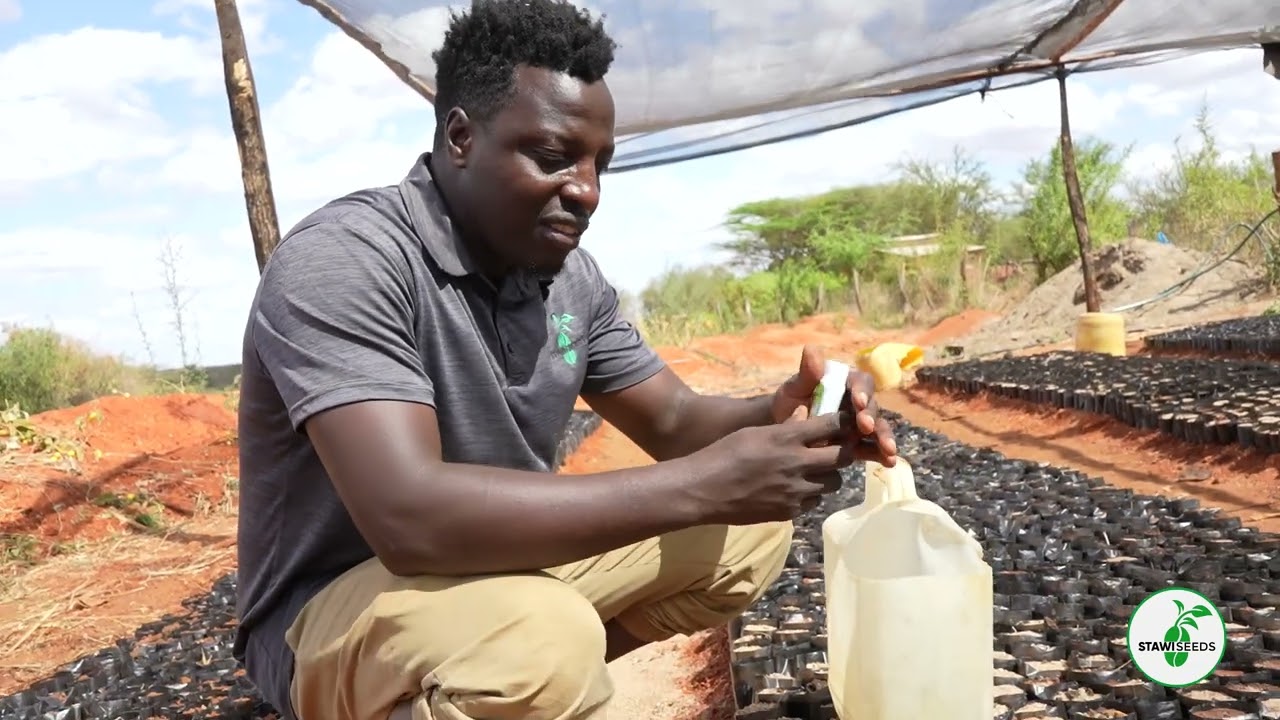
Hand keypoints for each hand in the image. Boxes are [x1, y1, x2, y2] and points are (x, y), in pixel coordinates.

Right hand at [693, 411, 858, 523]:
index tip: (846, 424)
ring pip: (833, 483)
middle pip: (842, 458)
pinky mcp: (790, 512)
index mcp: (786, 438)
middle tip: (834, 451)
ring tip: (813, 472)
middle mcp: (797, 464)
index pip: (832, 425)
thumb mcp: (754, 432)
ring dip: (827, 476)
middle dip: (842, 453)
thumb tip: (807, 420)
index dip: (844, 423)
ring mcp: (795, 491)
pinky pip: (814, 502)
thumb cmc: (724, 454)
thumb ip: (785, 429)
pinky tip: (794, 490)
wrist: (704, 490)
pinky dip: (810, 495)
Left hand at [770, 344, 897, 466]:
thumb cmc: (790, 401)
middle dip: (872, 417)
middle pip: (872, 407)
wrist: (783, 427)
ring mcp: (860, 423)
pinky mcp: (858, 443)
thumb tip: (811, 349)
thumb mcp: (795, 387)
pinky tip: (888, 463)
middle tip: (866, 428)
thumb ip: (806, 373)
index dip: (862, 391)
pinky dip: (881, 455)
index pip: (860, 382)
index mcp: (846, 382)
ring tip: (889, 452)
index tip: (858, 402)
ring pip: (877, 429)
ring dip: (884, 439)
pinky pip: (872, 448)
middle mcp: (858, 401)